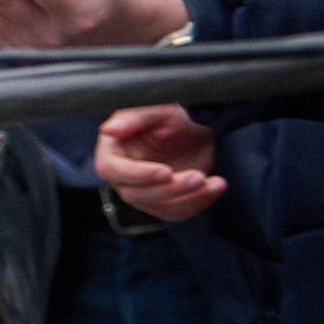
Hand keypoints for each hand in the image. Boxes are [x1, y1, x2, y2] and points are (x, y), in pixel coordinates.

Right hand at [95, 105, 220, 220]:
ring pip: (159, 207)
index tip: (165, 171)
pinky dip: (199, 202)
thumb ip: (132, 119)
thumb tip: (108, 130)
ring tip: (214, 182)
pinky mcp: (165, 202)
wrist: (200, 127)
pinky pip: (178, 213)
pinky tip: (215, 187)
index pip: (111, 170)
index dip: (137, 175)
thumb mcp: (157, 110)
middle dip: (170, 189)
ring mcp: (144, 191)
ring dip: (188, 198)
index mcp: (113, 150)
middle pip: (136, 194)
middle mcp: (124, 174)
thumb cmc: (175, 115)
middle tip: (198, 176)